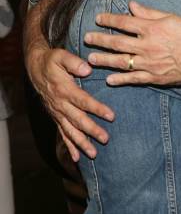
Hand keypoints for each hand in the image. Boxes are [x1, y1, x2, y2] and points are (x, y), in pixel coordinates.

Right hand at [27, 46, 114, 160]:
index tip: (111, 116)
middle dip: (92, 131)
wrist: (36, 68)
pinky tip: (77, 158)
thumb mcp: (61, 56)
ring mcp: (58, 112)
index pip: (84, 101)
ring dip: (82, 143)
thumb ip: (74, 62)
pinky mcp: (56, 117)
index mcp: (65, 89)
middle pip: (78, 120)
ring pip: (70, 131)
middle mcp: (61, 104)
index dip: (97, 109)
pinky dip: (69, 146)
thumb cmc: (52, 61)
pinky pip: (63, 133)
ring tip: (93, 154)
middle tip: (105, 139)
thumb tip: (88, 69)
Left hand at [85, 1, 180, 84]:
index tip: (98, 18)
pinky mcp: (155, 77)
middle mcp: (147, 46)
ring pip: (121, 62)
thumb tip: (131, 5)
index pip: (124, 23)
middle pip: (117, 42)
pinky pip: (134, 79)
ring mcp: (150, 63)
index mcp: (151, 29)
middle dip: (100, 40)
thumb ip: (149, 12)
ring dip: (104, 60)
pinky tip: (110, 80)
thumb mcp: (171, 17)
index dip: (109, 20)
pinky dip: (121, 80)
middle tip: (87, 38)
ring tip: (91, 59)